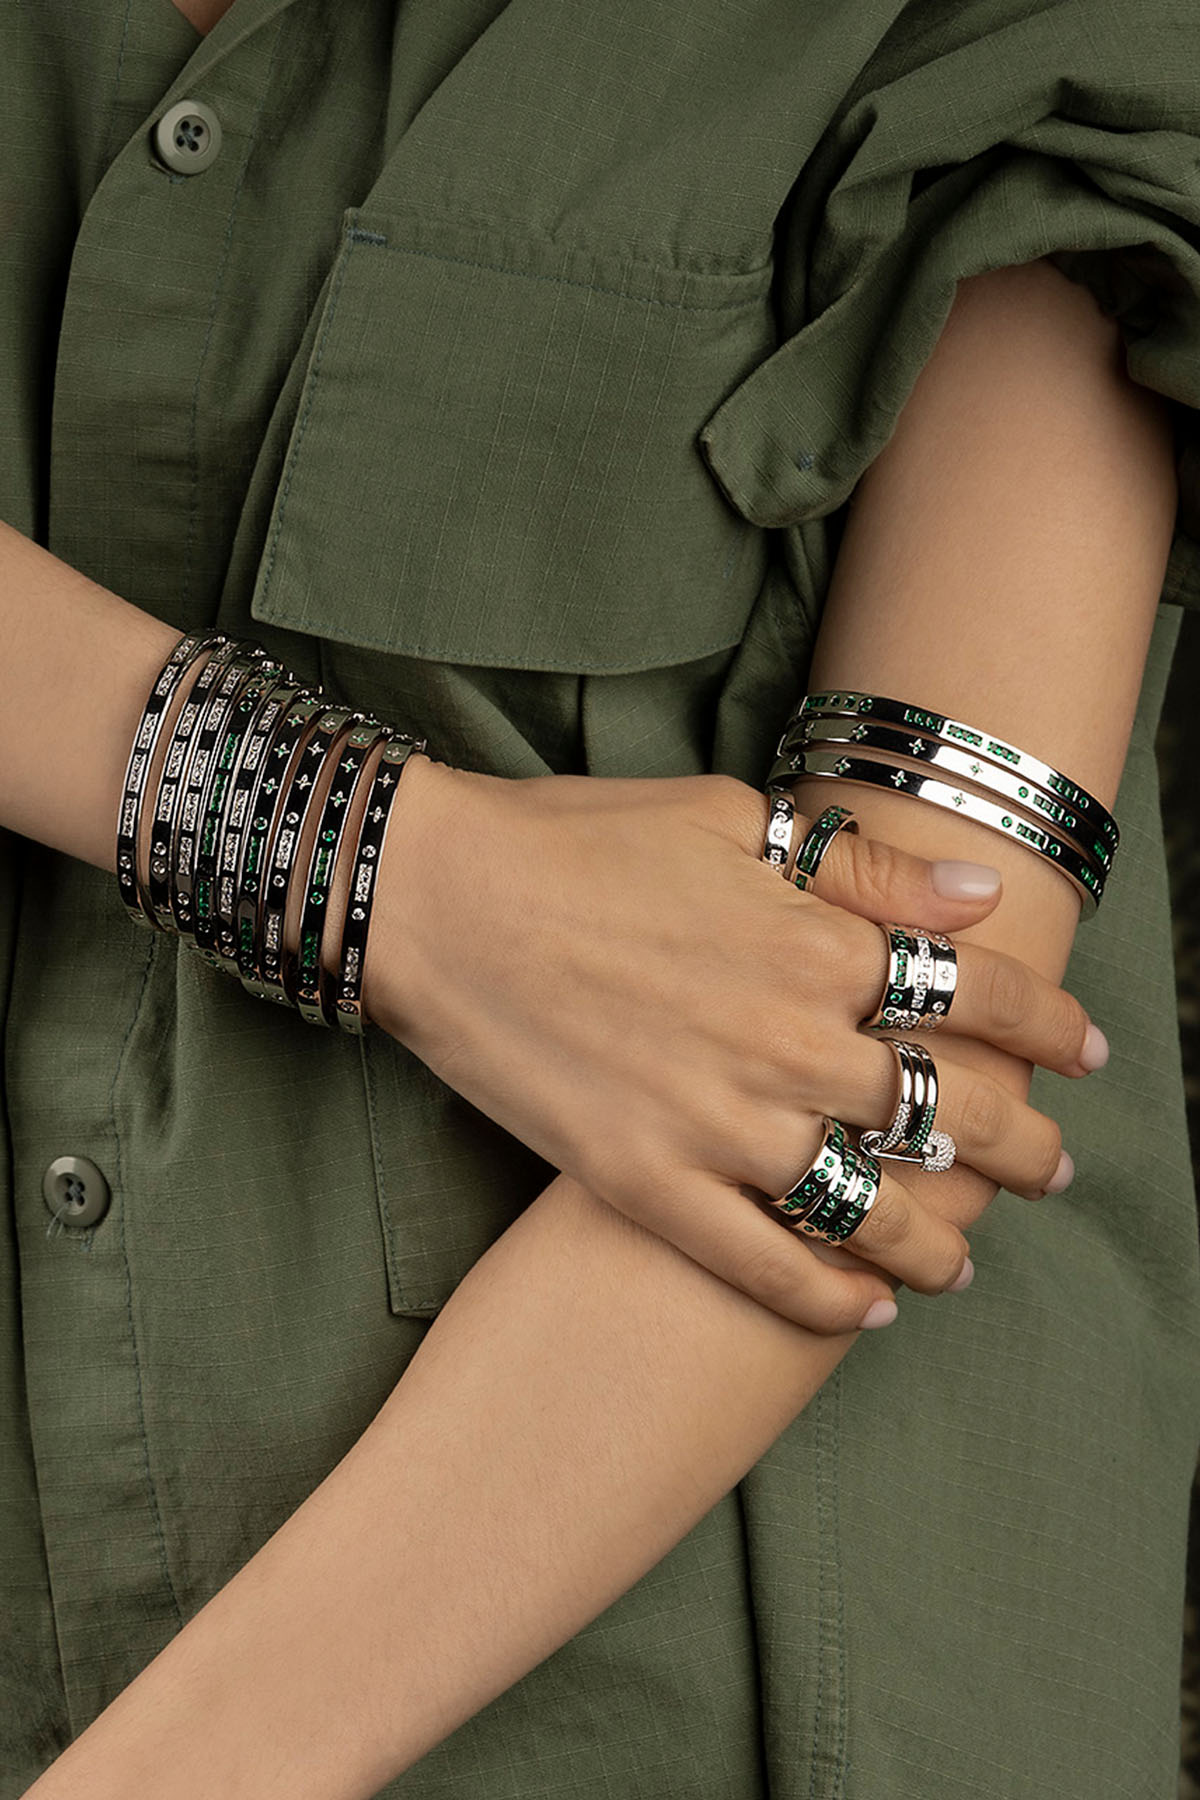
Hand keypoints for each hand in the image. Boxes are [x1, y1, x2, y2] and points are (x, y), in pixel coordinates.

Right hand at [363, 757, 1094, 1332]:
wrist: (432, 898)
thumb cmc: (577, 840)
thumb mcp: (730, 820)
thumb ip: (862, 871)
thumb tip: (974, 898)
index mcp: (813, 943)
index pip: (979, 994)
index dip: (1051, 1025)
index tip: (1085, 1050)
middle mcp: (784, 1043)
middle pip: (946, 1115)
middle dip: (1022, 1149)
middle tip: (1050, 1169)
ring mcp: (714, 1123)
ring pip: (867, 1210)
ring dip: (935, 1245)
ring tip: (962, 1261)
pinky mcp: (642, 1181)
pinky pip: (759, 1266)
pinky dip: (823, 1299)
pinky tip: (864, 1312)